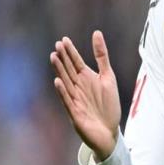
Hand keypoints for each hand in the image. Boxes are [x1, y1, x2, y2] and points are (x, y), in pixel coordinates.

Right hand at [50, 30, 120, 160]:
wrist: (109, 131)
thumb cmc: (108, 104)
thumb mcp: (108, 76)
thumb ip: (102, 56)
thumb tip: (96, 33)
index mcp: (86, 78)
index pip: (76, 62)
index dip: (71, 51)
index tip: (64, 40)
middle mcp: (78, 87)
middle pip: (69, 70)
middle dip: (63, 58)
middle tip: (57, 45)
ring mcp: (75, 99)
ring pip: (66, 82)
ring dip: (60, 71)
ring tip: (53, 57)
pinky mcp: (75, 113)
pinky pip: (68, 100)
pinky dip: (63, 91)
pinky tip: (58, 81)